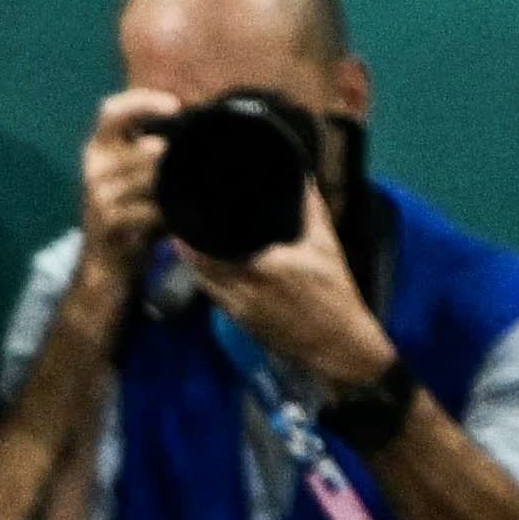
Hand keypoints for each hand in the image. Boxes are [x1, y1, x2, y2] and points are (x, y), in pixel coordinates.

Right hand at [77, 88, 178, 284]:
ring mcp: (98, 196)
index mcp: (99, 149)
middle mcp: (94, 167)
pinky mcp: (109, 223)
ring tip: (187, 191)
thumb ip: (155, 148)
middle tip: (196, 161)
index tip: (175, 105)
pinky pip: (150, 209)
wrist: (105, 264)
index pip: (111, 111)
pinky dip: (168, 213)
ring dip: (174, 185)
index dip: (141, 102)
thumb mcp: (136, 174)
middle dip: (173, 155)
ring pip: (150, 178)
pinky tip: (175, 217)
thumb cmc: (129, 212)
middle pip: (143, 146)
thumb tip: (201, 121)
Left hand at [184, 184, 397, 389]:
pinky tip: (197, 260)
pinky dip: (203, 275)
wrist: (336, 344)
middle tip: (182, 215)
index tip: (191, 207)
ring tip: (184, 232)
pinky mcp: (237, 319)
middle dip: (189, 240)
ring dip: (191, 258)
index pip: (216, 248)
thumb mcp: (326, 246)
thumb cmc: (335, 292)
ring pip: (202, 278)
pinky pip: (211, 292)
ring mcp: (238, 308)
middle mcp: (246, 290)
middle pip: (201, 263)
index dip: (197, 231)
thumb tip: (300, 175)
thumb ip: (310, 209)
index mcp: (267, 269)